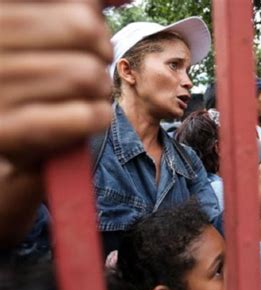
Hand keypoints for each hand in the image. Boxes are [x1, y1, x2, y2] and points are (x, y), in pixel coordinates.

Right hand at [0, 0, 119, 166]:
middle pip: (82, 27)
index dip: (90, 5)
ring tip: (84, 97)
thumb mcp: (37, 39)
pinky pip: (84, 114)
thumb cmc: (24, 87)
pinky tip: (86, 119)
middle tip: (89, 67)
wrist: (1, 155)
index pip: (70, 0)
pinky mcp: (5, 131)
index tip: (102, 11)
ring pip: (88, 74)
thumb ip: (71, 10)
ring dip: (99, 90)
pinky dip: (97, 117)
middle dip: (100, 51)